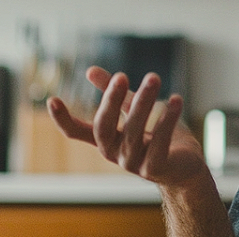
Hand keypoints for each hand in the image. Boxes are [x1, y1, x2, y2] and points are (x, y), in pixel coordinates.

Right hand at [47, 66, 207, 187]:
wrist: (186, 168)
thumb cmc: (157, 137)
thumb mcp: (134, 111)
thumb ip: (116, 94)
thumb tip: (89, 71)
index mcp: (107, 140)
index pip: (77, 133)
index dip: (63, 119)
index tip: (52, 100)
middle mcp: (115, 153)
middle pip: (104, 128)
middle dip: (110, 101)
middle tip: (121, 76)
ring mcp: (133, 163)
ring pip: (133, 131)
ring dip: (144, 102)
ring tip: (154, 77)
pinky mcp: (155, 167)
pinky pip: (160, 143)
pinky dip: (167, 120)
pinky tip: (176, 100)